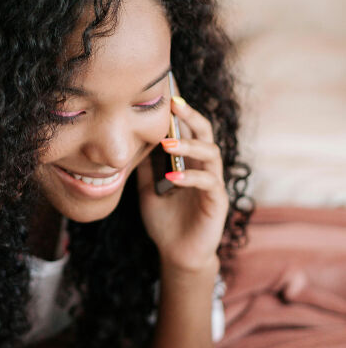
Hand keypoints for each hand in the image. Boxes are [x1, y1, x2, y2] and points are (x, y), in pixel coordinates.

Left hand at [136, 95, 228, 272]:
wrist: (176, 253)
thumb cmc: (164, 220)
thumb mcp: (147, 189)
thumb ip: (144, 166)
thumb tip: (130, 141)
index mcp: (190, 161)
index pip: (189, 130)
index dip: (180, 113)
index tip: (166, 94)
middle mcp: (205, 168)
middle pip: (206, 133)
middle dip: (191, 116)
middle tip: (174, 103)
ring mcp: (213, 184)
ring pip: (211, 154)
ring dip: (189, 145)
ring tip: (167, 142)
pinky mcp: (217, 202)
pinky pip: (209, 183)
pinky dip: (190, 177)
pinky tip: (172, 177)